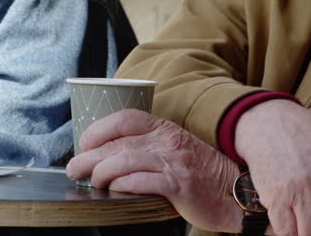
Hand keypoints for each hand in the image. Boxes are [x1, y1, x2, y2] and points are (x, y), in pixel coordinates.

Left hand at [66, 109, 241, 232]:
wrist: (235, 191)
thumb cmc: (201, 172)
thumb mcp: (176, 148)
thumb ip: (148, 147)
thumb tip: (111, 155)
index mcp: (165, 129)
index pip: (125, 118)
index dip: (99, 129)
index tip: (84, 143)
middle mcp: (168, 141)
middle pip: (118, 143)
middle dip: (89, 156)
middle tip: (75, 168)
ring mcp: (174, 162)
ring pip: (124, 160)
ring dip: (101, 172)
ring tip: (91, 182)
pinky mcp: (179, 184)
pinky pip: (141, 182)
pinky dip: (122, 186)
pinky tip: (114, 190)